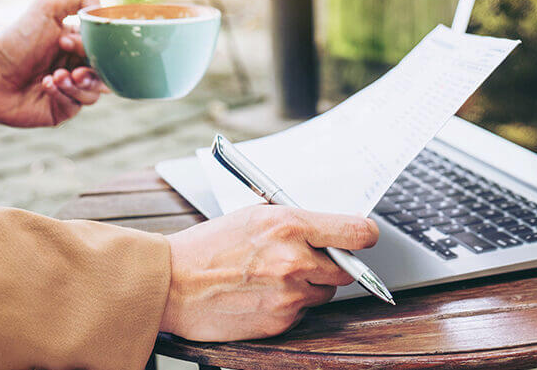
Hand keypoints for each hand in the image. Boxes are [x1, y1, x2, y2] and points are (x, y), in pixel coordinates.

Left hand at [0, 0, 108, 127]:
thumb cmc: (16, 39)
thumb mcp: (46, 7)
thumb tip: (104, 9)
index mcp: (81, 47)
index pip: (105, 51)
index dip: (93, 48)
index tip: (65, 41)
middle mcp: (79, 69)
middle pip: (106, 76)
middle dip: (92, 74)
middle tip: (74, 70)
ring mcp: (71, 91)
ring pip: (93, 94)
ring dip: (76, 85)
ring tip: (54, 77)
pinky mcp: (61, 110)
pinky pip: (75, 106)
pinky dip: (63, 94)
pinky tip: (46, 85)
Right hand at [161, 204, 379, 340]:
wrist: (172, 284)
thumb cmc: (207, 247)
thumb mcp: (253, 215)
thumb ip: (294, 221)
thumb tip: (327, 228)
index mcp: (290, 224)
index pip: (355, 232)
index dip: (364, 236)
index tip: (364, 238)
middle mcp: (295, 259)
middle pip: (346, 269)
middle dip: (331, 265)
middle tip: (307, 259)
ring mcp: (289, 294)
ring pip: (324, 292)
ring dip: (309, 286)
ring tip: (274, 277)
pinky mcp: (281, 321)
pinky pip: (302, 312)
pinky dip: (290, 305)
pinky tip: (262, 295)